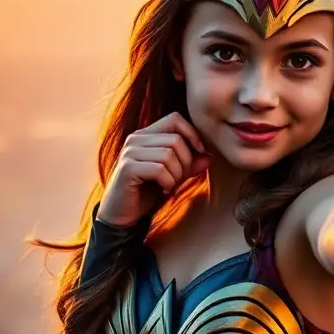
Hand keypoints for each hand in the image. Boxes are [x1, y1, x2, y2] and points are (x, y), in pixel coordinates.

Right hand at [96, 112, 211, 226]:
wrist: (123, 215)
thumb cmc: (148, 193)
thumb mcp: (174, 176)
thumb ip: (190, 165)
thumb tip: (210, 156)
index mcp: (146, 135)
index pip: (175, 119)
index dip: (192, 134)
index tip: (200, 154)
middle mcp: (136, 138)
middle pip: (176, 139)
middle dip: (186, 162)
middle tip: (179, 179)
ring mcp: (130, 152)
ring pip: (169, 154)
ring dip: (177, 175)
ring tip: (170, 185)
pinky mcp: (128, 168)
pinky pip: (159, 169)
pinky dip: (168, 182)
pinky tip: (163, 190)